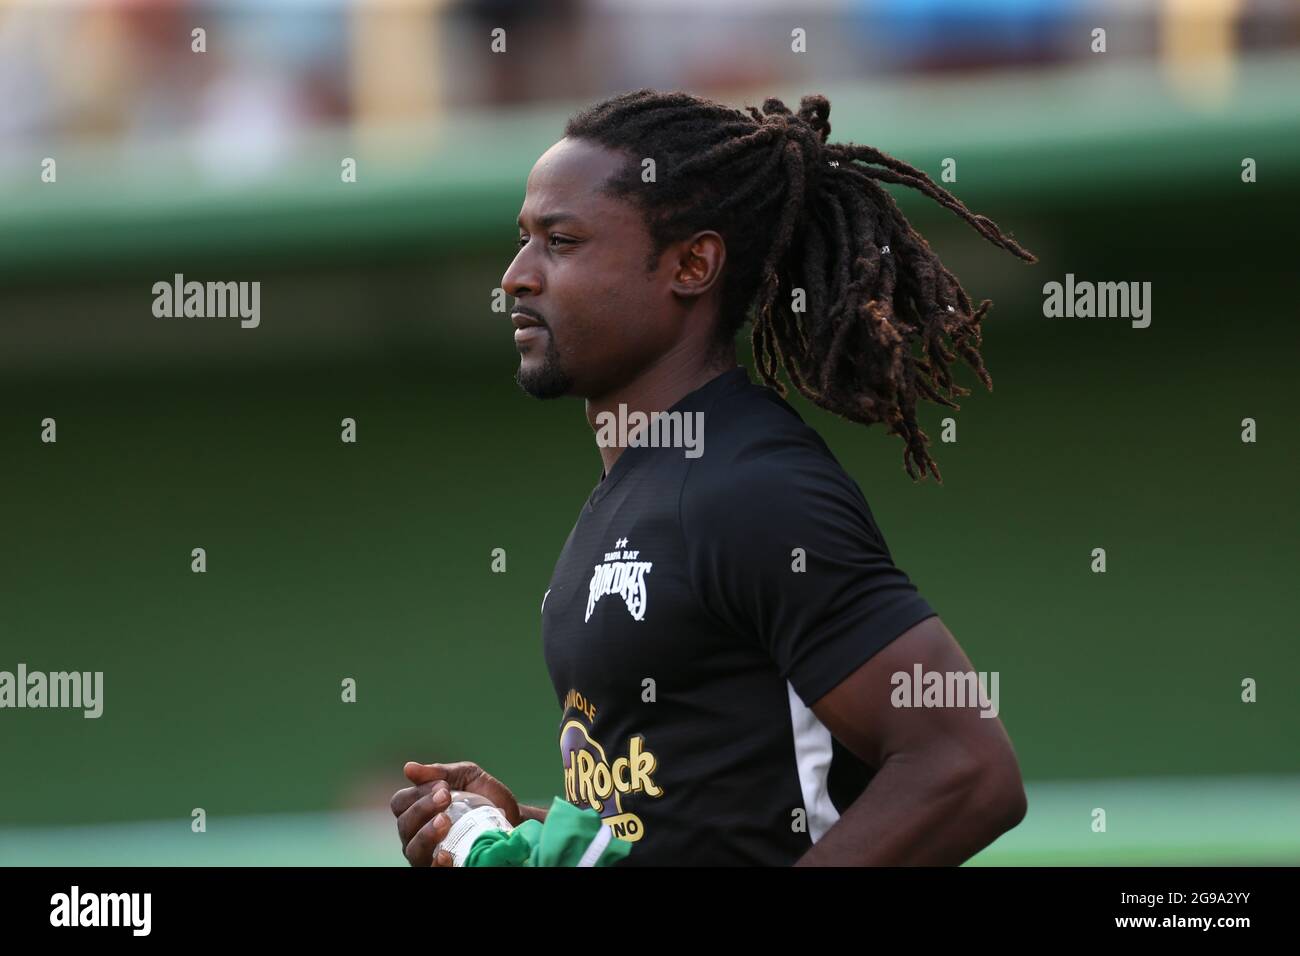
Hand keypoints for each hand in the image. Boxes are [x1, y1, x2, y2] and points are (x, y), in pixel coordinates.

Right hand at [390, 760, 521, 866]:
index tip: (443, 786)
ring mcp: (427, 854)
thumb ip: (440, 771)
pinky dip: (436, 863)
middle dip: (422, 809)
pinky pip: (430, 869)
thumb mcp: (466, 776)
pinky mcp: (443, 867)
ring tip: (445, 821)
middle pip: (405, 824)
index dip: (417, 793)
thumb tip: (408, 768)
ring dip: (426, 835)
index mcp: (417, 809)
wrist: (513, 818)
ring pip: (413, 849)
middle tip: (446, 797)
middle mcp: (416, 834)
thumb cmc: (485, 796)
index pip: (401, 803)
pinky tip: (446, 854)